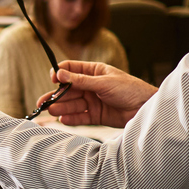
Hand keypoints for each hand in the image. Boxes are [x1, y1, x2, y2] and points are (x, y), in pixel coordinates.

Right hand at [42, 61, 156, 127]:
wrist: (145, 108)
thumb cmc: (130, 89)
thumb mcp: (103, 82)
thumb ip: (81, 80)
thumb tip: (61, 74)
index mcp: (94, 72)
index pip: (71, 70)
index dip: (60, 74)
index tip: (53, 79)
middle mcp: (91, 86)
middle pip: (69, 90)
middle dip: (56, 95)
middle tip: (44, 102)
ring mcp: (93, 101)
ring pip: (73, 104)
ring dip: (62, 107)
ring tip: (52, 110)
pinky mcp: (96, 115)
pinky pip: (80, 116)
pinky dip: (72, 118)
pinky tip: (63, 119)